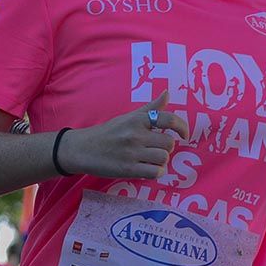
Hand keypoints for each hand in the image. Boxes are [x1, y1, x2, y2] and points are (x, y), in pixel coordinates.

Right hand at [56, 91, 189, 178]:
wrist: (82, 149)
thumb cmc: (107, 133)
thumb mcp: (127, 117)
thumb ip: (150, 108)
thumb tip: (167, 93)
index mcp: (136, 120)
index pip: (168, 119)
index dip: (182, 127)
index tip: (184, 135)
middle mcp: (135, 135)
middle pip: (169, 143)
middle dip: (166, 148)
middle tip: (155, 149)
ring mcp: (132, 153)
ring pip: (164, 158)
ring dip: (160, 161)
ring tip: (149, 159)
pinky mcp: (128, 169)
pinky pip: (156, 172)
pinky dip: (155, 172)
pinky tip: (147, 169)